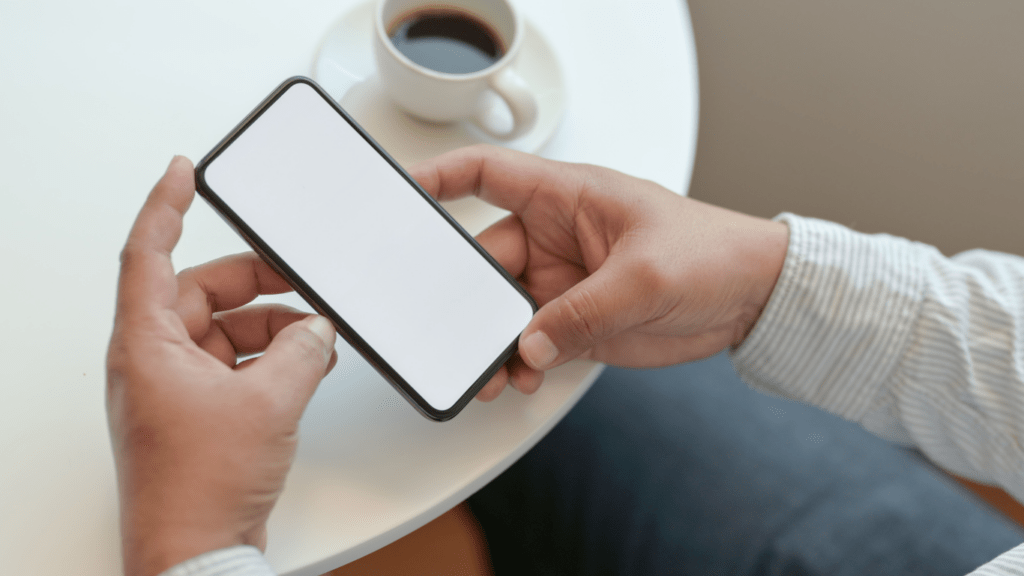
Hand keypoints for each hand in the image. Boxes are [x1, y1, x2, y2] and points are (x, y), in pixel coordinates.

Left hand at [106, 157, 337, 575]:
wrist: (198, 554)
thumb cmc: (200, 487)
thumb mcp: (269, 402)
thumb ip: (303, 351)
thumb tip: (319, 330)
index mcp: (147, 343)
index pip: (148, 252)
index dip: (166, 204)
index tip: (184, 171)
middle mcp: (154, 360)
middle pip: (201, 292)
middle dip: (256, 283)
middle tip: (298, 276)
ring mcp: (176, 388)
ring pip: (226, 330)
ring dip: (273, 330)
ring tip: (315, 342)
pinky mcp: (199, 412)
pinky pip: (236, 364)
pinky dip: (271, 360)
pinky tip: (305, 368)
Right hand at [410, 145, 787, 399]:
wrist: (751, 299)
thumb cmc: (713, 253)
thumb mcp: (646, 277)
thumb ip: (583, 312)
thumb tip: (529, 344)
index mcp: (569, 198)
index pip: (488, 174)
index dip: (441, 176)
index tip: (403, 192)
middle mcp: (557, 237)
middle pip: (484, 260)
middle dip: (465, 298)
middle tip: (455, 329)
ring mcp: (563, 282)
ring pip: (502, 310)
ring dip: (491, 340)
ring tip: (491, 370)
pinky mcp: (576, 321)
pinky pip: (529, 342)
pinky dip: (518, 361)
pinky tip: (521, 375)